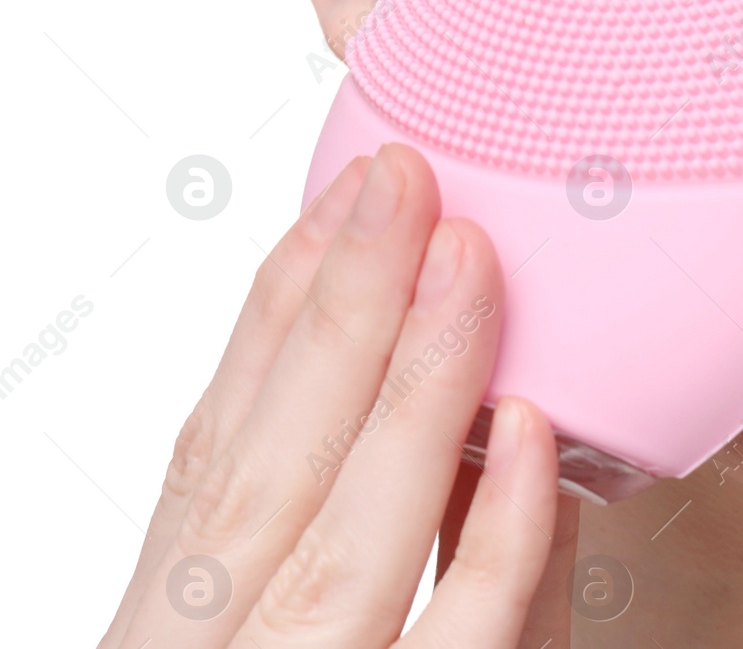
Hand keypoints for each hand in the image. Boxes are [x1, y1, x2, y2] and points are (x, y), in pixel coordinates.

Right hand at [98, 142, 578, 647]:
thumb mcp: (296, 643)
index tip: (343, 195)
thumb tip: (482, 415)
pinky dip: (493, 537)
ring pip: (346, 543)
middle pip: (268, 473)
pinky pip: (460, 647)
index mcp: (182, 628)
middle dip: (341, 308)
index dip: (276, 313)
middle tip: (403, 176)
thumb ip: (363, 549)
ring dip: (412, 385)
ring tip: (466, 255)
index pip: (216, 453)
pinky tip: (525, 430)